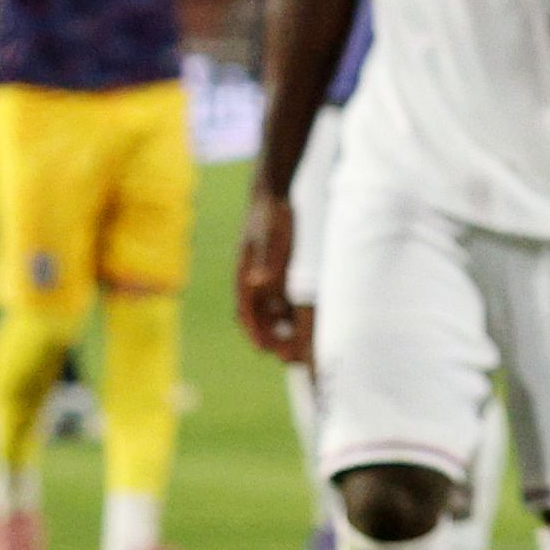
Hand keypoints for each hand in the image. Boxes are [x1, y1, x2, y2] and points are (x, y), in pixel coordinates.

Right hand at [234, 192, 314, 365]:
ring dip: (280, 328)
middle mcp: (251, 280)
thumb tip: (258, 284)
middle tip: (287, 355)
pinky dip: (288, 312)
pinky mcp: (274, 269)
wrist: (272, 194)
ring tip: (298, 343)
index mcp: (245, 276)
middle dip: (270, 338)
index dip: (256, 333)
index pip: (245, 314)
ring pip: (269, 311)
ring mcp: (261, 276)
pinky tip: (304, 319)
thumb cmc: (269, 216)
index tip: (267, 351)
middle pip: (257, 318)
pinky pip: (278, 298)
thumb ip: (265, 262)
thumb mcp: (270, 239)